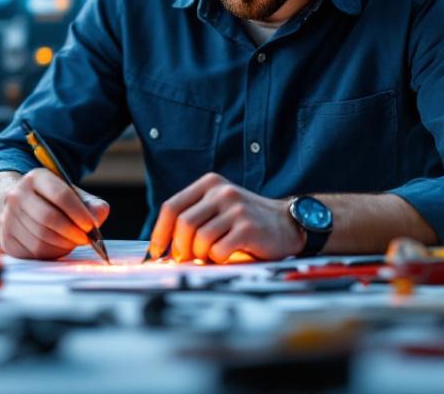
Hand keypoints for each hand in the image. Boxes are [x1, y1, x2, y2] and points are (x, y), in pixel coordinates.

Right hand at [0, 169, 109, 258]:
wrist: (21, 210)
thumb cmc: (53, 203)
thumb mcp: (73, 196)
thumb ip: (91, 205)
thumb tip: (98, 217)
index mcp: (36, 178)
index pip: (60, 195)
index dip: (78, 213)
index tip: (90, 226)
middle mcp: (17, 195)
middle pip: (49, 219)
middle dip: (72, 232)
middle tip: (85, 239)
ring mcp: (8, 218)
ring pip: (41, 239)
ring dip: (63, 245)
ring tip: (72, 242)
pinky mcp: (6, 239)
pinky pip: (34, 253)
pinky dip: (52, 253)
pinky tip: (58, 247)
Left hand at [147, 173, 304, 263]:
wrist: (287, 224)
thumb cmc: (246, 222)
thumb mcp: (218, 209)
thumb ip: (193, 220)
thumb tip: (162, 249)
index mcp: (210, 184)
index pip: (172, 207)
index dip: (160, 232)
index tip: (156, 251)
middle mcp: (222, 192)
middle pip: (183, 224)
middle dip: (180, 248)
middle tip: (187, 259)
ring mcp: (236, 208)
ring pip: (199, 239)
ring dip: (201, 255)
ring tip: (212, 256)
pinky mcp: (248, 227)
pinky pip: (218, 251)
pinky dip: (217, 259)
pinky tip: (227, 256)